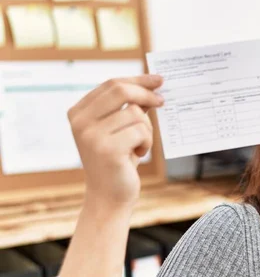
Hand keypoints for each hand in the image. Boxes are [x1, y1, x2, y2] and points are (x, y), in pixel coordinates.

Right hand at [68, 75, 163, 211]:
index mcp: (78, 112)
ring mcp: (91, 135)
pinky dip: (147, 143)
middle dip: (146, 93)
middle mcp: (80, 122)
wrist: (109, 197)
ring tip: (139, 145)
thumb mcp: (121, 129)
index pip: (111, 84)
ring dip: (147, 129)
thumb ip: (130, 107)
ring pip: (136, 113)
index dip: (137, 79)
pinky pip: (141, 131)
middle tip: (162, 101)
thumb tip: (152, 84)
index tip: (158, 79)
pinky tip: (138, 155)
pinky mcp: (107, 149)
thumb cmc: (118, 161)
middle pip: (121, 90)